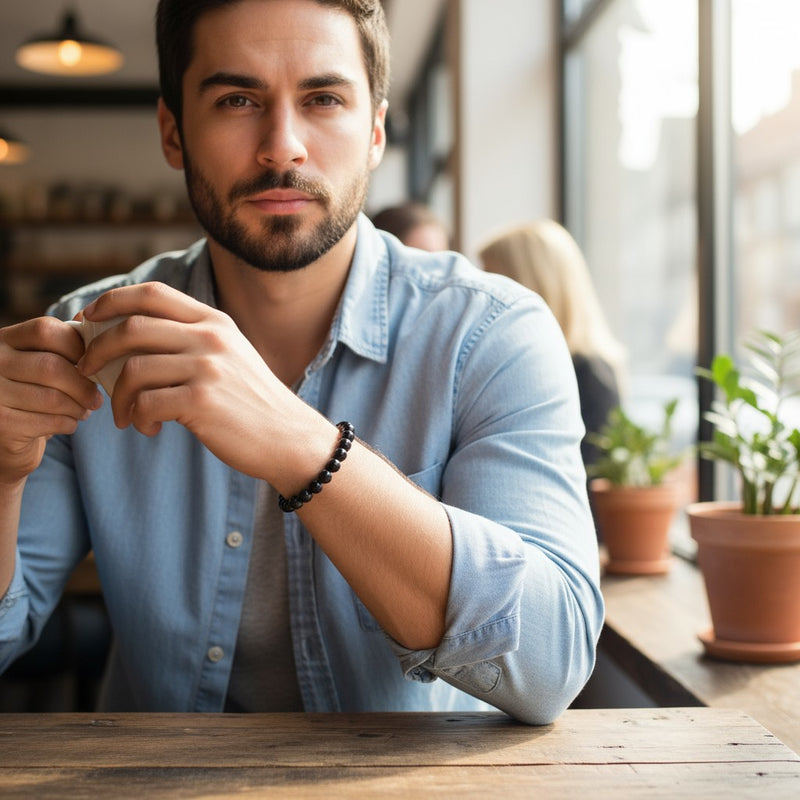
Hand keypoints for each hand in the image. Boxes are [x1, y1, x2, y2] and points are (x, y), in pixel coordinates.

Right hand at [0, 317, 102, 484]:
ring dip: (78, 407)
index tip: (93, 364)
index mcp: (5, 340)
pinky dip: (68, 424)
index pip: (46, 330)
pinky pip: (47, 422)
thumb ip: (67, 342)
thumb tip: (102, 322)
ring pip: (52, 397)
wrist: (7, 437)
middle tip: (96, 398)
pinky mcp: (0, 423)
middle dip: (83, 385)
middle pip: (51, 366)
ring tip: (84, 411)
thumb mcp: (46, 361)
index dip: (78, 347)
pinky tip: (68, 423)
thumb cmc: (35, 391)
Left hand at [77, 282, 312, 479]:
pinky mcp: (202, 402)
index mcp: (214, 322)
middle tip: (86, 371)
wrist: (288, 437)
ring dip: (116, 396)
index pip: (152, 294)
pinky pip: (145, 403)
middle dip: (96, 351)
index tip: (88, 319)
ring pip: (133, 370)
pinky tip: (150, 429)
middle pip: (132, 328)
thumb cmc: (251, 401)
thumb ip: (191, 339)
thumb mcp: (229, 355)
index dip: (112, 301)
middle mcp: (210, 338)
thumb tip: (127, 336)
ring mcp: (207, 368)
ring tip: (123, 415)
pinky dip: (136, 419)